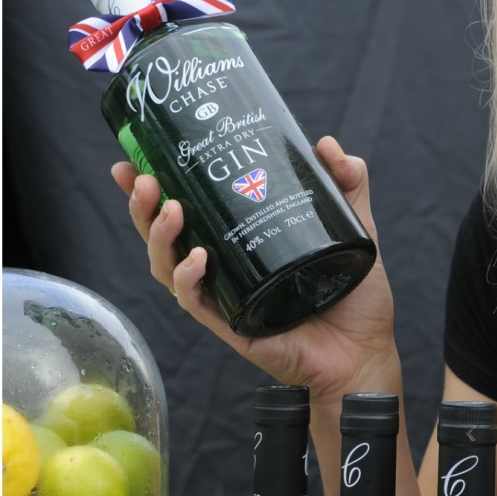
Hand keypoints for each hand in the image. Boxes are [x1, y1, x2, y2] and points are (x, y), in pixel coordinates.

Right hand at [114, 136, 397, 390]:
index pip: (185, 213)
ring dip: (160, 239)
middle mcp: (221, 270)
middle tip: (144, 180)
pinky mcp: (230, 324)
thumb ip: (346, 182)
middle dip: (142, 208)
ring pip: (167, 269)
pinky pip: (195, 303)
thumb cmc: (355, 297)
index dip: (153, 190)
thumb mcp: (355, 226)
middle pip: (162, 239)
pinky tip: (197, 259)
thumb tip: (325, 145)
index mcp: (236, 244)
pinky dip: (189, 280)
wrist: (364, 350)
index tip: (132, 161)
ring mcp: (222, 298)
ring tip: (172, 211)